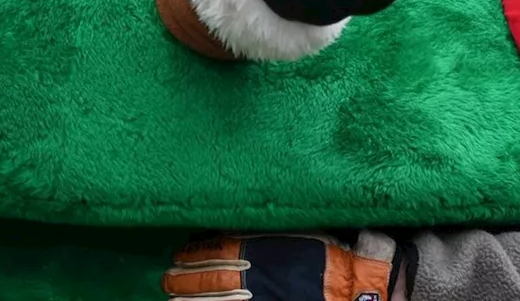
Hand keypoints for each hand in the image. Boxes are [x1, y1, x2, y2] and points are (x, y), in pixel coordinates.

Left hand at [163, 231, 409, 300]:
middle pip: (205, 277)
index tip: (179, 255)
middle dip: (183, 279)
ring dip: (188, 297)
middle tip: (168, 279)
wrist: (351, 285)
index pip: (212, 251)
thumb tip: (235, 225)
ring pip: (210, 299)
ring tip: (174, 296)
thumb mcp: (295, 231)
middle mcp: (248, 273)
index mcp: (255, 247)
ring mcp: (251, 297)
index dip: (193, 255)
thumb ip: (266, 230)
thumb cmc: (327, 254)